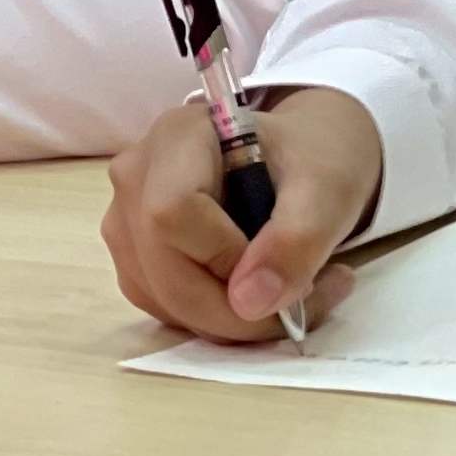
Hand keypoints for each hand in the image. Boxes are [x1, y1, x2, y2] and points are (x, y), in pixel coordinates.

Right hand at [101, 88, 384, 340]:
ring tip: (294, 294)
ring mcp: (127, 216)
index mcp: (178, 135)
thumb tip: (249, 303)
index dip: (223, 258)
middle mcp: (137, 174)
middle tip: (306, 303)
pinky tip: (259, 295)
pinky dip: (215, 318)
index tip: (284, 269)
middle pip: (163, 268)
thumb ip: (297, 239)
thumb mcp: (328, 190)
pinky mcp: (135, 255)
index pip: (172, 213)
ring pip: (162, 298)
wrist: (302, 157)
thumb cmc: (313, 159)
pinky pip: (164, 307)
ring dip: (231, 320)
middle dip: (237, 310)